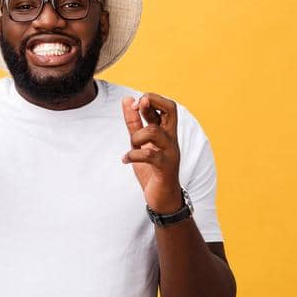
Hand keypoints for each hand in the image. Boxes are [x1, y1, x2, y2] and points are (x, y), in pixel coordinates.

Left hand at [120, 92, 182, 212]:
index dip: (151, 98)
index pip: (167, 105)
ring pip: (154, 131)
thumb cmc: (152, 168)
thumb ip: (135, 123)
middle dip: (151, 102)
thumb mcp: (140, 142)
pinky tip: (125, 159)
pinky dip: (132, 155)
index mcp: (166, 131)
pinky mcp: (165, 167)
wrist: (163, 197)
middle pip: (171, 109)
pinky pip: (149, 155)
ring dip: (137, 136)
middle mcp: (171, 139)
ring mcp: (170, 152)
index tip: (135, 103)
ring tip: (131, 146)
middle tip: (138, 107)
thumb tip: (128, 99)